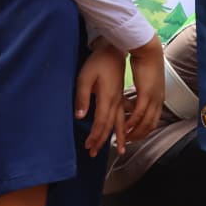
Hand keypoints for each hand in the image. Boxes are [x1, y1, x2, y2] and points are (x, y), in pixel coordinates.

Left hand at [76, 39, 126, 156]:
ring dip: (118, 137)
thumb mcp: (84, 77)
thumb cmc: (98, 63)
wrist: (114, 52)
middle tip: (95, 153)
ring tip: (120, 150)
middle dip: (102, 141)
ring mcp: (120, 99)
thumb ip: (82, 97)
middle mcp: (116, 101)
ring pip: (120, 122)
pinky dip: (124, 127)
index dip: (95, 136)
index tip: (88, 146)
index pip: (101, 122)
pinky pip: (124, 116)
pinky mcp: (121, 97)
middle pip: (110, 126)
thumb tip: (80, 116)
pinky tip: (125, 132)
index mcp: (107, 97)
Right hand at [126, 35, 165, 145]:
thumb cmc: (145, 62)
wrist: (148, 49)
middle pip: (150, 125)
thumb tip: (138, 99)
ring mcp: (153, 97)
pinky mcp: (146, 93)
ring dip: (135, 132)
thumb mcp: (146, 81)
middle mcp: (157, 100)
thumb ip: (142, 92)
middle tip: (126, 142)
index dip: (143, 131)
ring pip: (146, 122)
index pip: (153, 120)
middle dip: (138, 136)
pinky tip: (125, 127)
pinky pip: (140, 113)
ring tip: (123, 138)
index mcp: (158, 97)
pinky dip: (133, 122)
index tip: (132, 137)